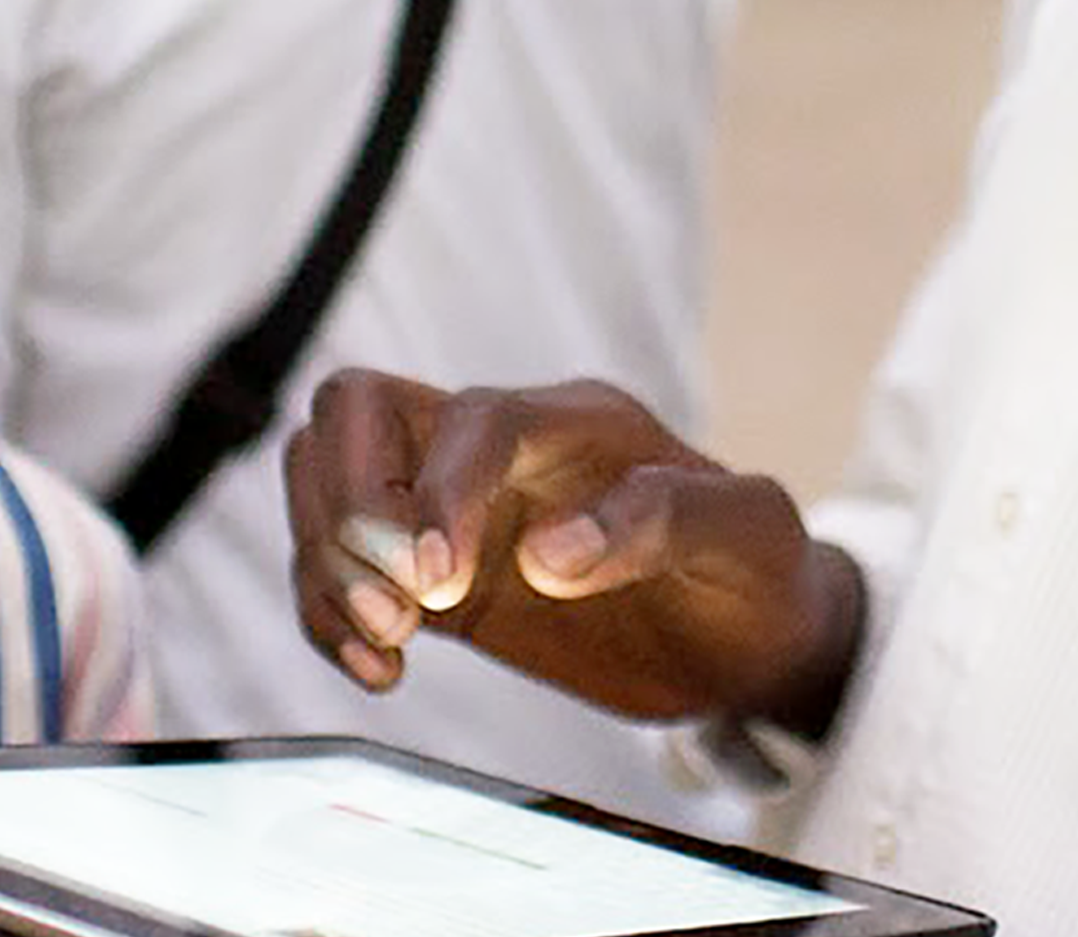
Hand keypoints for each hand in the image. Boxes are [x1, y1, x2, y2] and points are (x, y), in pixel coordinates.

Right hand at [283, 369, 863, 733]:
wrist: (748, 638)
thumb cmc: (758, 572)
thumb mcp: (750, 537)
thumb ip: (661, 523)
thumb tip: (547, 555)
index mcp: (576, 420)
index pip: (471, 418)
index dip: (439, 493)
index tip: (442, 590)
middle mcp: (495, 444)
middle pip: (352, 408)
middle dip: (351, 508)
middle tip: (407, 610)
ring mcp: (451, 502)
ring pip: (319, 471)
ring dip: (326, 559)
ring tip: (392, 644)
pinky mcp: (428, 569)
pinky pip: (331, 559)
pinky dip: (323, 611)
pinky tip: (379, 670)